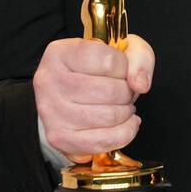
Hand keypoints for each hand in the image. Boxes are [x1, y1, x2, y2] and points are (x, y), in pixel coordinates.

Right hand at [33, 33, 154, 162]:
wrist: (68, 93)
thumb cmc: (95, 69)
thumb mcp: (120, 50)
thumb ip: (138, 58)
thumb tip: (140, 84)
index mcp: (60, 53)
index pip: (107, 60)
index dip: (124, 68)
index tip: (121, 71)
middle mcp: (49, 81)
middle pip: (110, 91)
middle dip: (127, 93)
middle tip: (124, 91)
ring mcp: (52, 111)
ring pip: (109, 117)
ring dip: (126, 112)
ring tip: (122, 106)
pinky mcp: (59, 137)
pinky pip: (103, 141)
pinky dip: (124, 133)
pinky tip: (126, 123)